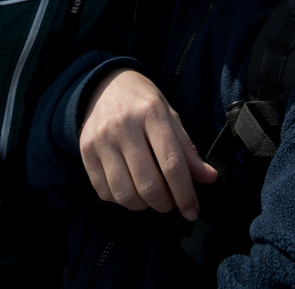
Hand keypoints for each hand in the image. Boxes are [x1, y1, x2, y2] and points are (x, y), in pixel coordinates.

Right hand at [79, 69, 216, 220]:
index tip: (193, 210)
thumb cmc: (142, 102)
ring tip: (152, 196)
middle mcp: (123, 126)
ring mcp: (101, 140)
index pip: (172, 163)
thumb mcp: (169, 115)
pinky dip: (122, 199)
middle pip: (148, 184)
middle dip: (165, 203)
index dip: (185, 193)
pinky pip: (105, 192)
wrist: (105, 85)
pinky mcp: (85, 152)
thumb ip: (187, 148)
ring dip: (144, 206)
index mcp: (150, 113)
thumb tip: (209, 178)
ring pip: (125, 194)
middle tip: (171, 202)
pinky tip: (131, 187)